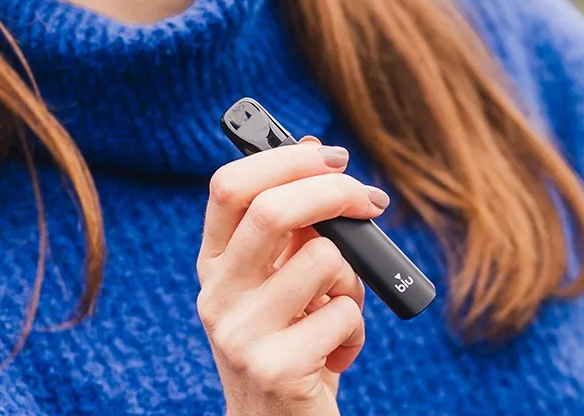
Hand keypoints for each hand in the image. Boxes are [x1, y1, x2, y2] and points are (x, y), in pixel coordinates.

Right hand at [197, 137, 386, 414]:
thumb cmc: (292, 344)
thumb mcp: (284, 281)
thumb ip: (292, 226)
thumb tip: (313, 149)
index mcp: (214, 265)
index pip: (228, 186)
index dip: (284, 160)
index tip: (332, 158)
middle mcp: (216, 297)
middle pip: (271, 210)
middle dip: (334, 194)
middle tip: (369, 201)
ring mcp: (240, 335)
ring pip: (323, 261)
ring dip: (352, 280)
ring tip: (339, 310)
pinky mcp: (275, 369)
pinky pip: (343, 315)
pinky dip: (356, 331)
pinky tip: (336, 353)